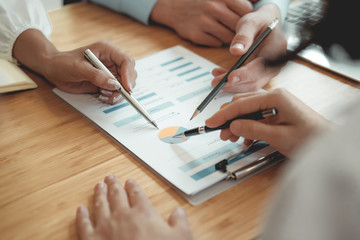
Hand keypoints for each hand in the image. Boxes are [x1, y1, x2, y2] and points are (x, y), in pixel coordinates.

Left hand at [43, 41, 135, 103]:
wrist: (53, 70)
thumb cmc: (63, 63)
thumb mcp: (78, 68)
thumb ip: (96, 76)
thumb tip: (114, 84)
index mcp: (107, 51)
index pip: (126, 61)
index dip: (128, 74)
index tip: (126, 87)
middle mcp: (111, 61)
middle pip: (129, 74)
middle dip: (125, 86)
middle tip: (116, 95)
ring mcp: (109, 72)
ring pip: (124, 85)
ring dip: (118, 93)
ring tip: (105, 95)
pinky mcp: (105, 83)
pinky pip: (116, 92)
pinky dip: (113, 97)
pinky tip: (102, 96)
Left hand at [76, 175, 192, 239]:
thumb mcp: (181, 238)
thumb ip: (180, 223)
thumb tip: (179, 212)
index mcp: (143, 213)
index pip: (137, 194)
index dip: (133, 186)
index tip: (130, 182)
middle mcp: (122, 216)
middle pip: (117, 195)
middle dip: (114, 185)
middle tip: (110, 178)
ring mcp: (105, 227)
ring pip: (100, 205)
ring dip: (99, 194)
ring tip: (99, 186)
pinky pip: (84, 225)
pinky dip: (82, 216)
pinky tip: (81, 210)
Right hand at [150, 0, 252, 46]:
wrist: (173, 6)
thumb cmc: (201, 0)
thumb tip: (260, 0)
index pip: (247, 11)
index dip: (247, 17)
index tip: (244, 18)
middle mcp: (213, 8)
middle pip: (239, 26)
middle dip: (240, 28)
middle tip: (236, 27)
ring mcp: (204, 22)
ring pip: (229, 37)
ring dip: (230, 36)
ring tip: (224, 29)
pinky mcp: (197, 35)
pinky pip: (216, 43)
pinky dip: (217, 40)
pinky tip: (212, 33)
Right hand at [205, 89, 332, 156]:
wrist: (327, 142)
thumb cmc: (311, 139)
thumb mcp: (279, 137)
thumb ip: (254, 130)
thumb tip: (233, 125)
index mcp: (275, 98)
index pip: (241, 104)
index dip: (223, 114)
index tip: (210, 123)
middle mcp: (274, 98)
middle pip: (242, 105)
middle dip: (229, 119)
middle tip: (220, 133)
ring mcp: (275, 105)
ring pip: (248, 112)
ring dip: (237, 125)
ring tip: (230, 138)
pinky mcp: (277, 114)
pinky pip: (256, 118)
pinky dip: (248, 128)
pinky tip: (245, 139)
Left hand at [211, 4, 286, 91]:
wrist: (265, 24)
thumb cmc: (259, 22)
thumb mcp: (251, 22)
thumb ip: (244, 35)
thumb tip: (236, 51)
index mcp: (276, 50)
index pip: (261, 67)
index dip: (245, 74)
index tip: (230, 77)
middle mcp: (274, 64)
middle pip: (255, 80)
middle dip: (235, 84)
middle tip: (216, 82)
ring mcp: (267, 72)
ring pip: (250, 85)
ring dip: (232, 85)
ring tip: (215, 79)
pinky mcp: (259, 75)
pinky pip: (246, 82)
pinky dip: (232, 82)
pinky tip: (220, 75)